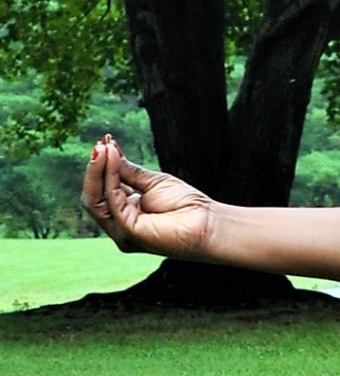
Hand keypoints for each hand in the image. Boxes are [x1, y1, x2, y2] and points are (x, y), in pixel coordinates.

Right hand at [81, 136, 215, 258]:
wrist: (210, 224)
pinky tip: (112, 160)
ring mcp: (122, 231)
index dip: (101, 166)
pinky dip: (110, 179)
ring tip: (104, 149)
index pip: (103, 189)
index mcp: (126, 212)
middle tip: (101, 144)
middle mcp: (120, 224)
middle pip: (94, 196)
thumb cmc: (187, 206)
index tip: (104, 142)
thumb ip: (127, 171)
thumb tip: (106, 150)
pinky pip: (112, 202)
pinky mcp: (128, 233)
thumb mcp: (152, 182)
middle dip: (96, 168)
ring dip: (98, 171)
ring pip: (96, 200)